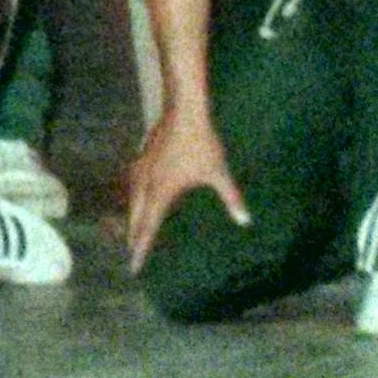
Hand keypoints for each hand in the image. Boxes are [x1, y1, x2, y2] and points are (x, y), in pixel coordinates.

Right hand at [125, 106, 245, 270]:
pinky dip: (134, 197)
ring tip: (132, 227)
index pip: (147, 228)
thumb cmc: (201, 144)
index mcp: (161, 193)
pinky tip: (139, 194)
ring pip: (131, 199)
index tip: (134, 266)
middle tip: (132, 251)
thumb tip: (245, 221)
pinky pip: (134, 184)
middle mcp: (146, 183)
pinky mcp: (142, 156)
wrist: (183, 111)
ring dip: (131, 216)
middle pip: (134, 216)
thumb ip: (231, 198)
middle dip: (133, 235)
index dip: (141, 249)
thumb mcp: (218, 173)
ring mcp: (141, 168)